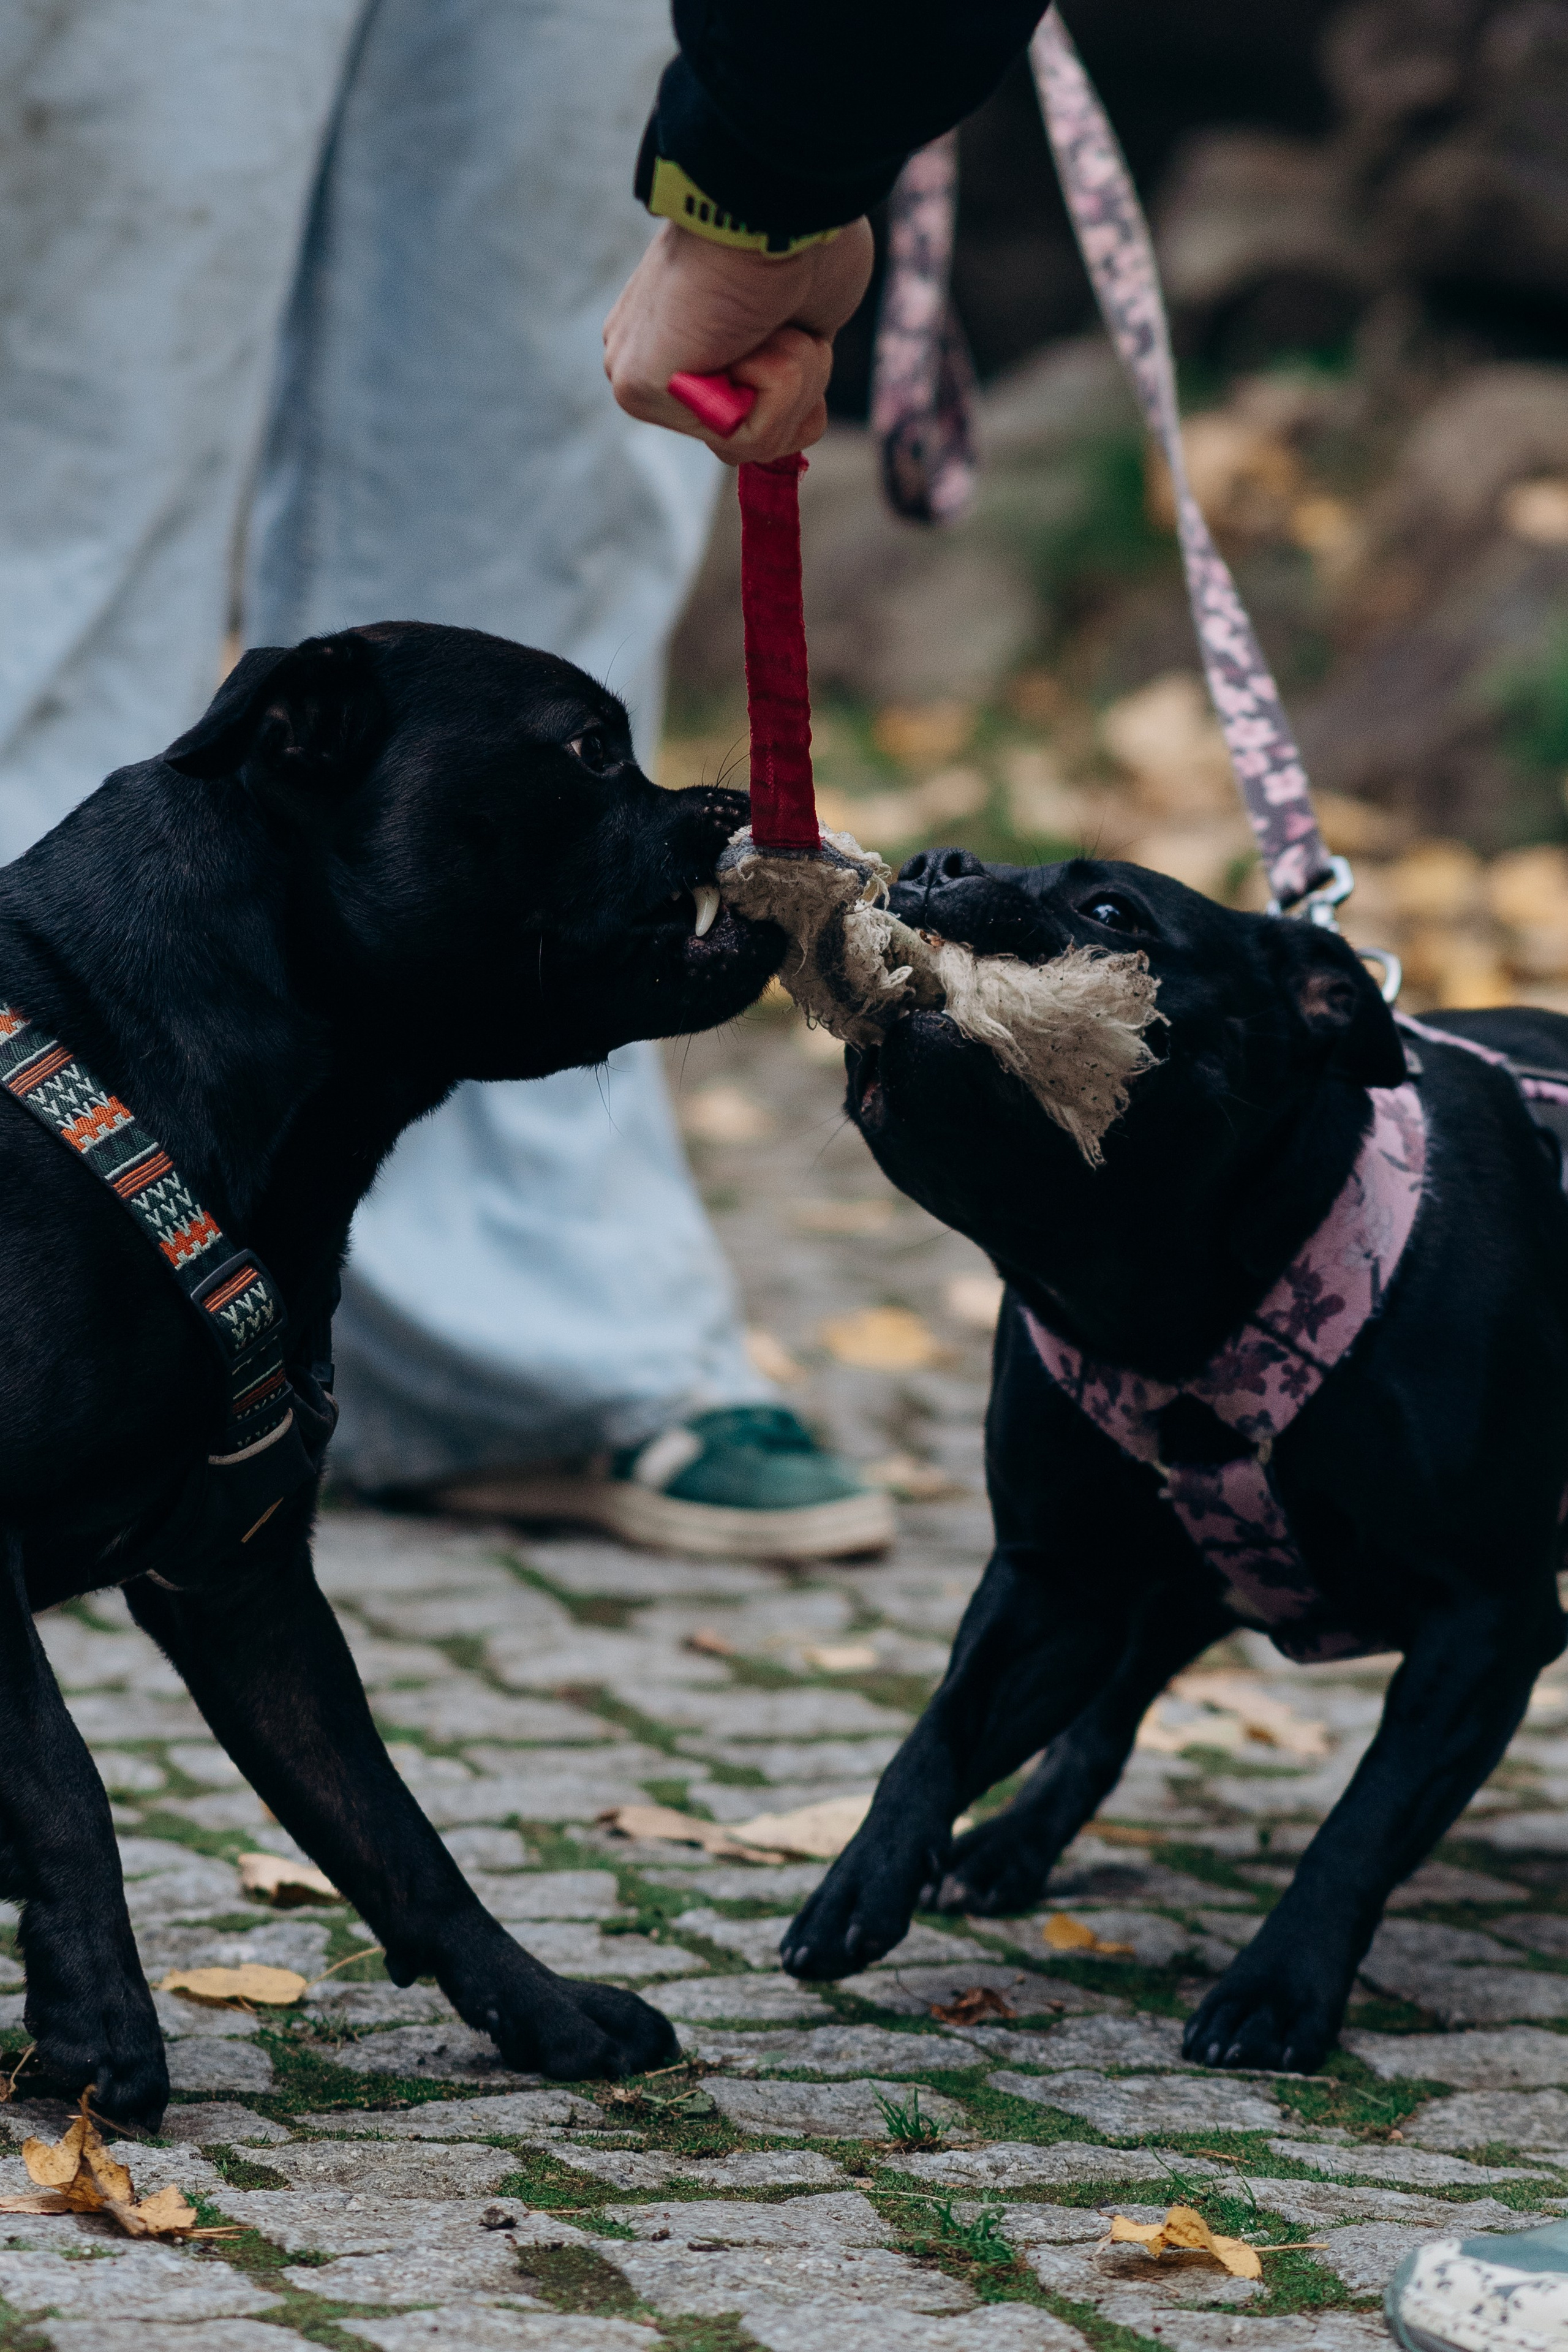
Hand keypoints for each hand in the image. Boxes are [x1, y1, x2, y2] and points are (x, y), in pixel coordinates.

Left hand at [604, 218, 874, 463]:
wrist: (785, 195)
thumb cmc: (807, 238)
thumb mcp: (804, 327)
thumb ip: (783, 375)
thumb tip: (797, 418)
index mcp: (680, 348)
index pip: (745, 423)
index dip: (792, 389)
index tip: (787, 322)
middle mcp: (649, 365)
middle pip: (749, 439)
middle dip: (796, 386)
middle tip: (783, 315)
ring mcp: (636, 378)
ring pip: (751, 441)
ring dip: (794, 379)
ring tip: (772, 317)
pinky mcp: (638, 386)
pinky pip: (744, 437)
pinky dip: (779, 385)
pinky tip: (753, 327)